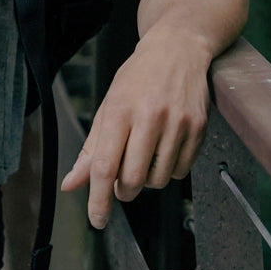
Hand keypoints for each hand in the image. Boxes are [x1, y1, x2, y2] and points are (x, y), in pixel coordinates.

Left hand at [59, 26, 211, 228]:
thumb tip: (71, 185)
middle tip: (120, 182)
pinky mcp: (199, 128)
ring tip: (144, 158)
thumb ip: (91, 149)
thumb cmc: (137, 78)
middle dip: (123, 191)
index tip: (97, 220)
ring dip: (147, 181)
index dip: (99, 199)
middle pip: (132, 179)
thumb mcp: (108, 106)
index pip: (105, 166)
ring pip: (158, 180)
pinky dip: (169, 171)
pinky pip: (181, 172)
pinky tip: (164, 150)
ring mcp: (178, 123)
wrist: (177, 49)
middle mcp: (149, 117)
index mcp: (120, 111)